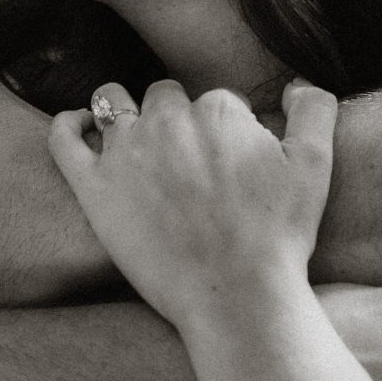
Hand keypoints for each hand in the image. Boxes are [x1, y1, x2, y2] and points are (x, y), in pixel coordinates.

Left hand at [49, 78, 336, 333]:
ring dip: (124, 112)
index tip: (228, 165)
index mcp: (218, 111)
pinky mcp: (94, 188)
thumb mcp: (317, 165)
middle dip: (176, 121)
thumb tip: (296, 85)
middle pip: (166, 99)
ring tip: (136, 141)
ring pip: (115, 103)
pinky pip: (64, 137)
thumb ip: (313, 109)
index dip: (224, 132)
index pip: (215, 102)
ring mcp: (126, 152)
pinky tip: (81, 126)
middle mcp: (167, 121)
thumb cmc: (279, 236)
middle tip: (188, 166)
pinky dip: (70, 124)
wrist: (236, 294)